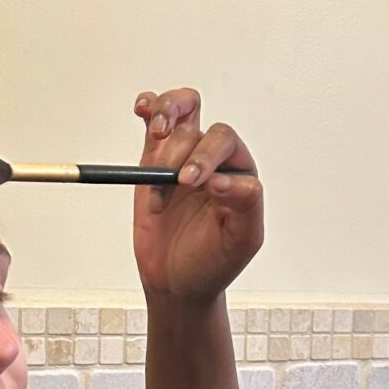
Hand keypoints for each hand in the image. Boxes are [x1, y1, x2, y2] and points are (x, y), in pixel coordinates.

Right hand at [131, 87, 264, 303]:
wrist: (178, 282)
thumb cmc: (212, 262)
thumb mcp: (240, 241)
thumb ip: (245, 206)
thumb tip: (226, 179)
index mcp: (239, 173)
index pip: (226, 144)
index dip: (206, 157)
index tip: (190, 184)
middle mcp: (214, 160)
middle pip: (199, 128)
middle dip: (181, 150)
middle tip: (172, 180)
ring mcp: (183, 156)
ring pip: (178, 112)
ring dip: (164, 117)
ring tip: (156, 134)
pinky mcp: (154, 159)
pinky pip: (153, 119)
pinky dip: (148, 106)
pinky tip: (143, 110)